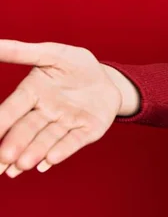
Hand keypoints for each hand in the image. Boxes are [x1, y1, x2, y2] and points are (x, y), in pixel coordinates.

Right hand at [0, 41, 121, 176]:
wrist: (108, 78)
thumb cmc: (76, 65)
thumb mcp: (53, 54)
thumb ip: (22, 52)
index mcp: (32, 94)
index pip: (13, 108)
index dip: (1, 120)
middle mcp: (45, 113)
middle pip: (26, 130)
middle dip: (14, 144)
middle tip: (2, 159)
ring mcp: (66, 124)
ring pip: (47, 139)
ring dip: (35, 151)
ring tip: (23, 164)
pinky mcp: (87, 131)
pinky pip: (74, 141)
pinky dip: (63, 150)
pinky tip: (49, 162)